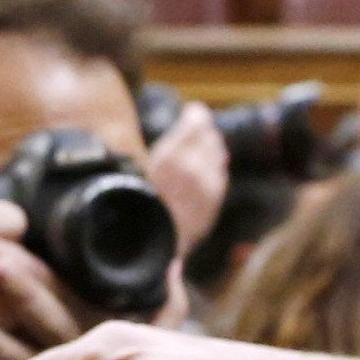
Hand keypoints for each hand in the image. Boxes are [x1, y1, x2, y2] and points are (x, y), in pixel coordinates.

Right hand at [144, 113, 231, 262]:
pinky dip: (216, 167)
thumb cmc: (138, 208)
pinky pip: (220, 174)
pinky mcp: (213, 200)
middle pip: (209, 136)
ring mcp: (207, 186)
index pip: (196, 122)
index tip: (193, 111)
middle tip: (197, 127)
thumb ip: (167, 148)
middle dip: (204, 130)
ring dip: (211, 147)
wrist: (153, 248)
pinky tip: (209, 168)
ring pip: (218, 154)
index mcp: (170, 158)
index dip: (195, 115)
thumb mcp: (141, 172)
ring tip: (203, 145)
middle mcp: (193, 169)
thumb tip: (187, 121)